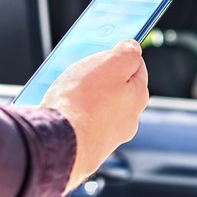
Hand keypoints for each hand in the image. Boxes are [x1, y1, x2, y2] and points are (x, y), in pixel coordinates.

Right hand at [41, 39, 148, 194]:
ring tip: (65, 92)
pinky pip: (83, 124)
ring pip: (98, 108)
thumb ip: (127, 52)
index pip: (136, 68)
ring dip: (85, 98)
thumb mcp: (110, 63)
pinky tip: (61, 112)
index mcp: (138, 97)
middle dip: (100, 79)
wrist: (59, 142)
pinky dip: (74, 116)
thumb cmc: (83, 101)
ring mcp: (109, 137)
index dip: (120, 56)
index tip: (106, 52)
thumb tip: (133, 47)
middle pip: (116, 89)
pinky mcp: (89, 148)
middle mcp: (128, 120)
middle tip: (81, 72)